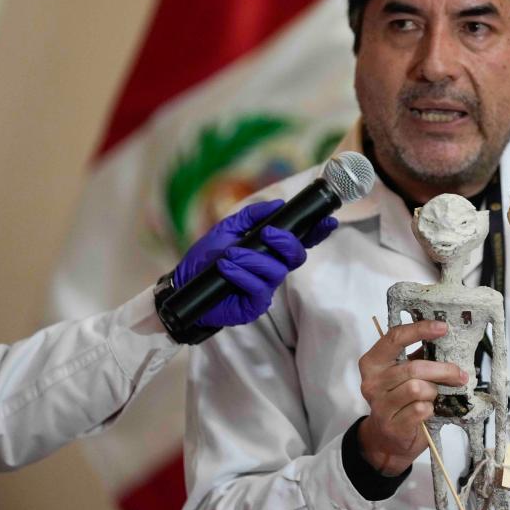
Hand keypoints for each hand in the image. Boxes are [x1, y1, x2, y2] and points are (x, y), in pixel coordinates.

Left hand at [174, 199, 337, 326]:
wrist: (183, 284)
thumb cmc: (207, 258)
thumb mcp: (227, 229)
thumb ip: (250, 216)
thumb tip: (276, 204)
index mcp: (270, 251)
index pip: (300, 242)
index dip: (316, 233)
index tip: (327, 221)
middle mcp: (272, 269)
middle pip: (297, 256)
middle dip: (286, 242)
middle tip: (267, 233)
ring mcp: (266, 288)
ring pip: (276, 271)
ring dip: (253, 259)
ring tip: (230, 255)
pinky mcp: (255, 305)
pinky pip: (259, 288)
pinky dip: (242, 275)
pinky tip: (226, 268)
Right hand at [357, 321, 467, 475]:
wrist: (387, 439)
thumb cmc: (399, 400)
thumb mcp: (403, 374)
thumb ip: (417, 357)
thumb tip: (445, 338)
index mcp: (373, 363)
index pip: (394, 338)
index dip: (420, 330)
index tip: (443, 328)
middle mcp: (371, 382)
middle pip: (414, 368)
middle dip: (442, 370)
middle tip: (459, 374)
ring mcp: (380, 405)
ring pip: (418, 389)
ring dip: (434, 391)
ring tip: (434, 395)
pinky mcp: (392, 425)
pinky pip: (421, 409)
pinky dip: (430, 408)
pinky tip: (427, 410)